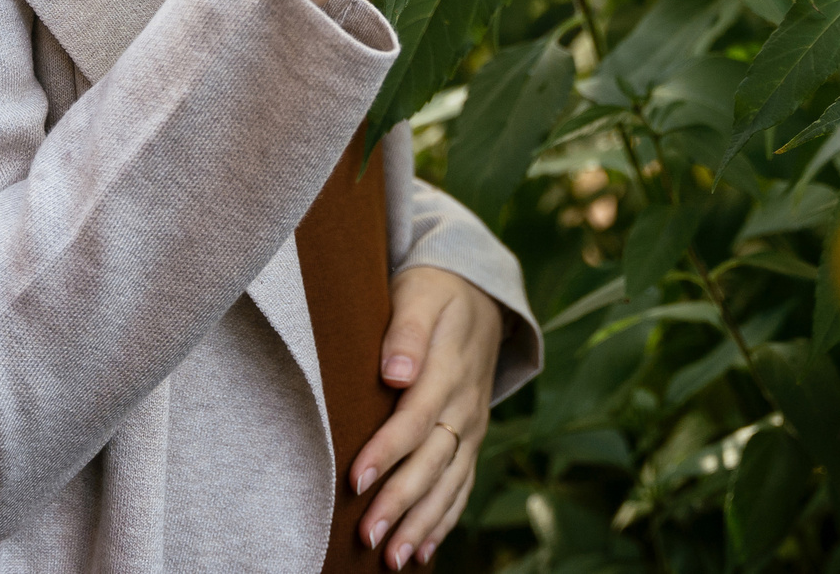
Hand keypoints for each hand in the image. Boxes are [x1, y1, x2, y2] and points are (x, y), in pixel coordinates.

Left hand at [351, 265, 499, 567]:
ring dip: (421, 523)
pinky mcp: (471, 438)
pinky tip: (421, 551)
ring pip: (448, 483)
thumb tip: (396, 373)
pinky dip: (443, 521)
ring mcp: (471, 426)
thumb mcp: (420, 295)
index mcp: (449, 371)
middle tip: (366, 536)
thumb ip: (406, 331)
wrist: (483, 295)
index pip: (415, 419)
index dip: (386, 451)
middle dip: (400, 503)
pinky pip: (462, 486)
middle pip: (431, 462)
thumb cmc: (436, 292)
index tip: (356, 480)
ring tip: (391, 558)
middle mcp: (464, 406)